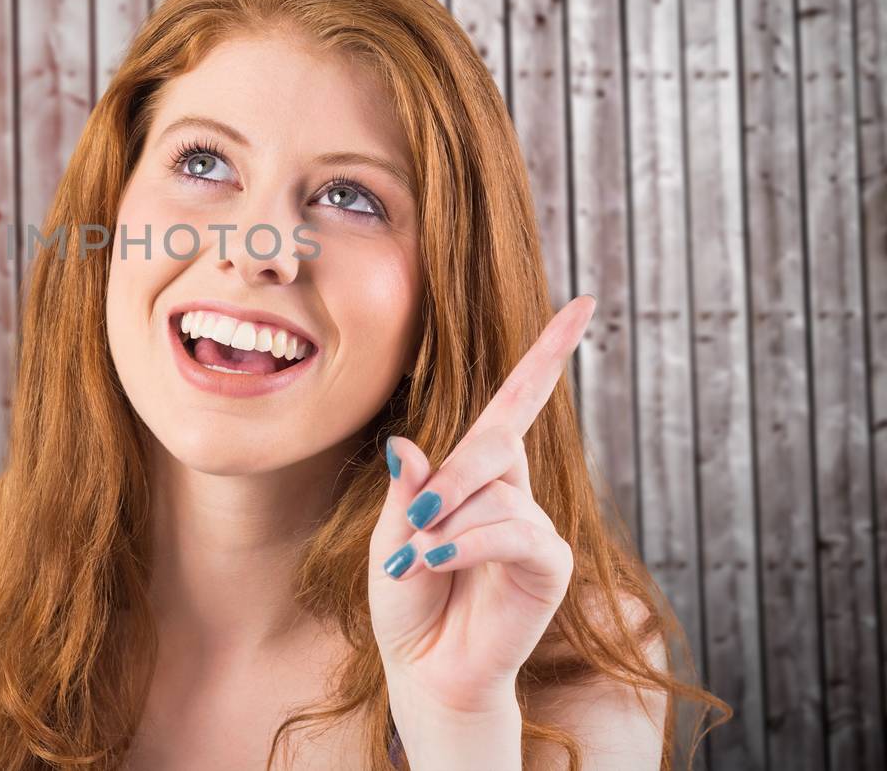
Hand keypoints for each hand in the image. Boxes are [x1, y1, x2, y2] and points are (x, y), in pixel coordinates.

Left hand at [368, 294, 596, 717]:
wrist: (426, 669)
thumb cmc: (409, 600)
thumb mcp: (392, 535)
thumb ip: (408, 491)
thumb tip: (407, 444)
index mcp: (476, 473)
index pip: (517, 402)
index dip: (547, 354)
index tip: (581, 303)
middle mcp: (513, 492)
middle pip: (495, 442)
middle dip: (448, 481)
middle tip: (414, 526)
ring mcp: (535, 527)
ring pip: (495, 493)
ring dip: (447, 527)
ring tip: (417, 564)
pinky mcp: (549, 564)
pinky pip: (510, 532)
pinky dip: (465, 546)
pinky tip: (435, 565)